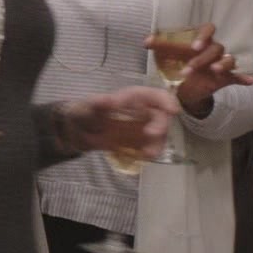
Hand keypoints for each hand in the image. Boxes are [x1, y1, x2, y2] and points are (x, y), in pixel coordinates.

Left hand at [63, 87, 177, 155]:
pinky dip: (149, 153)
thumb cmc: (86, 112)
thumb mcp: (88, 106)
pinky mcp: (140, 144)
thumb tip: (109, 100)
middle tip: (151, 134)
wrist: (79, 132)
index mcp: (134, 98)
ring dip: (157, 144)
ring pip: (160, 135)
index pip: (156, 96)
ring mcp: (143, 128)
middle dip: (161, 125)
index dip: (167, 101)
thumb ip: (99, 103)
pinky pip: (150, 148)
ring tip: (148, 153)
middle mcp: (143, 112)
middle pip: (161, 117)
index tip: (172, 110)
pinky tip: (142, 157)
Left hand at [146, 23, 252, 115]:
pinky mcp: (226, 78)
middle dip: (202, 58)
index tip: (193, 46)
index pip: (208, 29)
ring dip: (222, 65)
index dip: (203, 35)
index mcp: (201, 40)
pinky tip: (251, 81)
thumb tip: (146, 41)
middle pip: (216, 48)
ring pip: (229, 60)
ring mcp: (221, 64)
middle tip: (189, 68)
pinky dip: (245, 78)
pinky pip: (238, 76)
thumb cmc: (176, 63)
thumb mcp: (166, 55)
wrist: (183, 86)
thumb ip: (158, 46)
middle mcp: (214, 50)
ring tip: (214, 71)